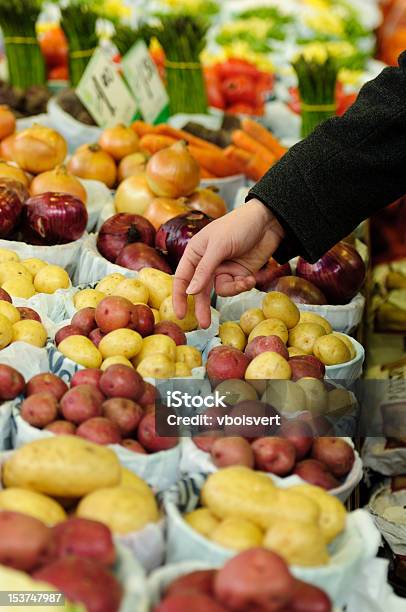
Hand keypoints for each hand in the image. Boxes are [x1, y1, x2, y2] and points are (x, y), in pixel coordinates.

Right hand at [173, 199, 284, 327]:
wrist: (268, 221)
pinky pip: (236, 287)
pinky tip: (251, 276)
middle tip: (204, 325)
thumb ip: (204, 270)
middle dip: (203, 307)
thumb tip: (190, 292)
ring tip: (245, 280)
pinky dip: (243, 285)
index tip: (180, 314)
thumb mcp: (219, 246)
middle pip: (200, 290)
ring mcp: (223, 269)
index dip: (179, 296)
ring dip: (234, 289)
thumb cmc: (238, 225)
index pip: (182, 278)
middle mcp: (206, 262)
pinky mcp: (239, 273)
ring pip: (221, 290)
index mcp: (195, 252)